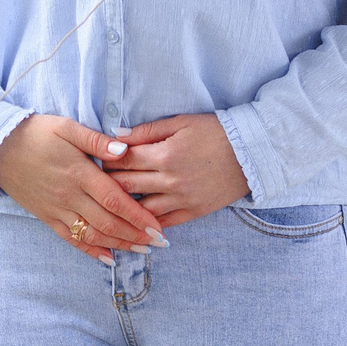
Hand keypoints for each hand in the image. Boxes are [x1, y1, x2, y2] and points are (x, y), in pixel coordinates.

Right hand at [0, 116, 166, 261]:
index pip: (115, 200)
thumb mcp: (66, 127)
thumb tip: (124, 150)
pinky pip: (70, 239)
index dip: (138, 216)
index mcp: (78, 173)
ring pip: (92, 234)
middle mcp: (69, 196)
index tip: (158, 226)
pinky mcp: (46, 216)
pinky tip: (108, 257)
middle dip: (136, 235)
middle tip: (159, 243)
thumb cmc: (35, 133)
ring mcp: (56, 209)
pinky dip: (91, 250)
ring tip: (141, 250)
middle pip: (108, 222)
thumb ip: (96, 140)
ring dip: (119, 244)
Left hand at [99, 113, 248, 227]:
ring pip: (141, 209)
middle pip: (126, 186)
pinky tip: (134, 220)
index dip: (104, 159)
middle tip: (93, 182)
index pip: (122, 160)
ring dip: (123, 207)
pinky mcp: (194, 212)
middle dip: (106, 183)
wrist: (253, 153)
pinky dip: (146, 223)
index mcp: (165, 154)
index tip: (93, 159)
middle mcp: (170, 180)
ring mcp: (182, 199)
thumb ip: (147, 130)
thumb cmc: (215, 132)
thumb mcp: (181, 122)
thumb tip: (116, 135)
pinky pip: (164, 223)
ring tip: (109, 202)